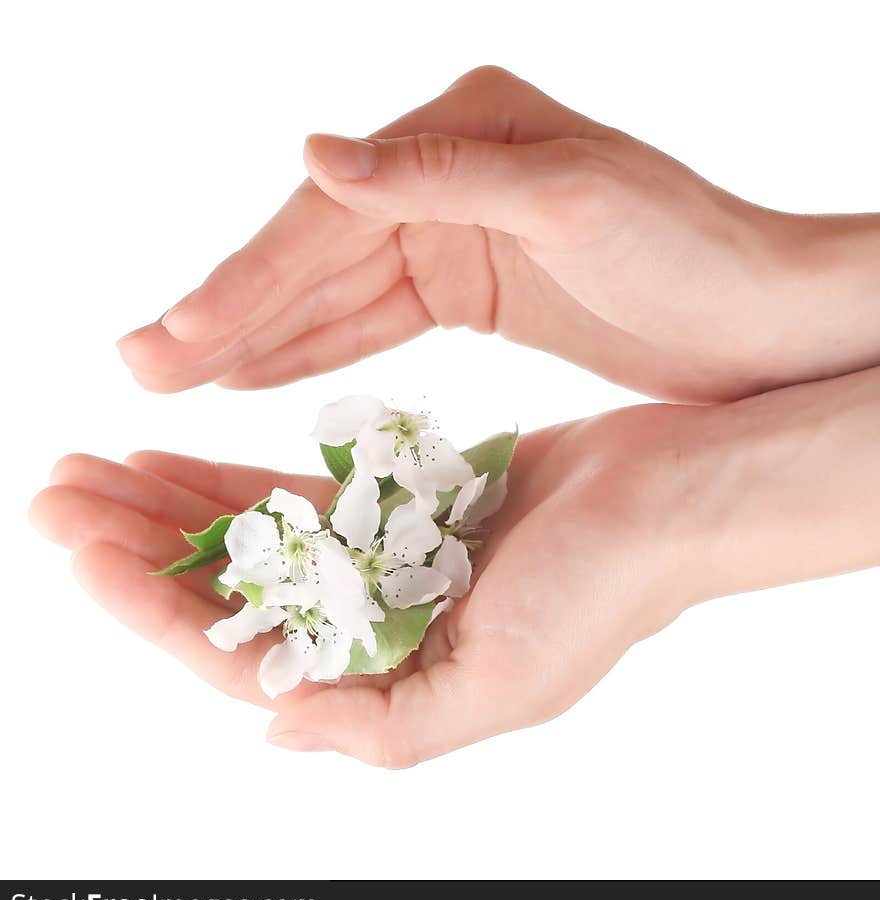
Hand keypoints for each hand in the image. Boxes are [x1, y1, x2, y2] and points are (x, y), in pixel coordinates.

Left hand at [28, 410, 702, 765]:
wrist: (669, 498)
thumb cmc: (603, 594)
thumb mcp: (502, 688)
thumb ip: (388, 727)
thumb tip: (275, 732)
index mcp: (386, 674)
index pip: (240, 648)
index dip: (153, 605)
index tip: (81, 547)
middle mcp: (372, 621)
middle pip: (227, 588)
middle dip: (136, 544)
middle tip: (56, 491)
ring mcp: (383, 556)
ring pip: (251, 534)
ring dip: (171, 503)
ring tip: (94, 466)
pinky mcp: (402, 498)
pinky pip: (299, 488)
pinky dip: (237, 474)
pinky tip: (180, 455)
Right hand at [117, 66, 879, 402]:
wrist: (762, 315)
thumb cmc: (693, 255)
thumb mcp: (573, 202)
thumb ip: (441, 176)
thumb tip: (312, 154)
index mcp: (460, 134)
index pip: (327, 221)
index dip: (245, 285)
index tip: (172, 344)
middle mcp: (445, 173)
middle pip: (313, 256)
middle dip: (227, 315)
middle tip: (141, 368)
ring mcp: (454, 232)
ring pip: (333, 295)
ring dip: (258, 339)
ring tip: (180, 380)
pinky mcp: (470, 285)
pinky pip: (374, 320)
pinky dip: (317, 348)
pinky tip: (261, 374)